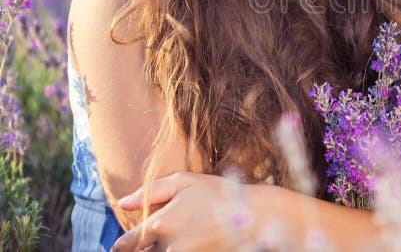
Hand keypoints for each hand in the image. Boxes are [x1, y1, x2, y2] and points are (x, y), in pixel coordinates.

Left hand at [110, 171, 256, 251]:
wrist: (253, 216)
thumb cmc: (218, 194)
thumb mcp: (184, 182)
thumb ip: (149, 191)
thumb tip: (122, 203)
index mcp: (159, 225)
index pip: (125, 244)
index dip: (122, 245)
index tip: (124, 245)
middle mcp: (168, 247)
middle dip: (143, 250)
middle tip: (154, 241)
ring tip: (175, 241)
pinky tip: (189, 244)